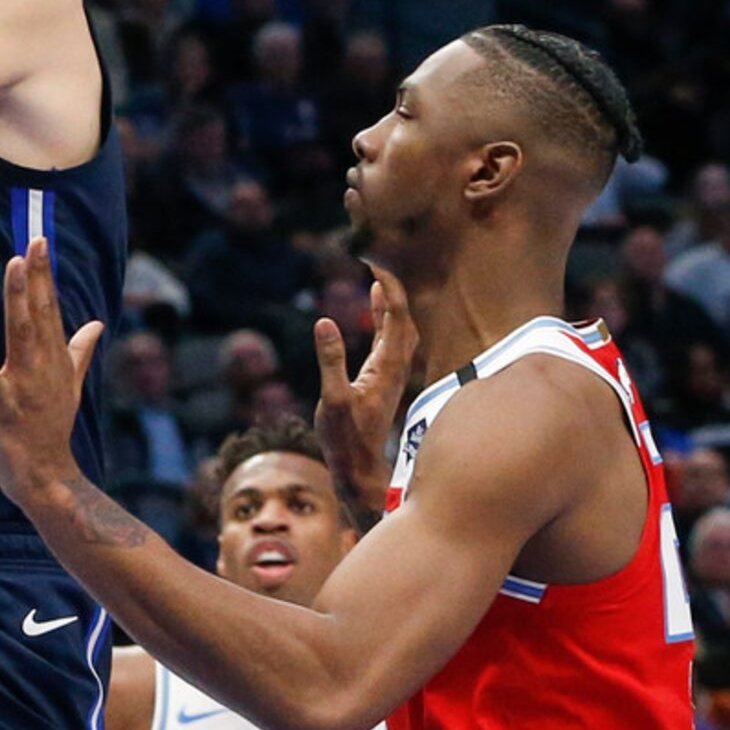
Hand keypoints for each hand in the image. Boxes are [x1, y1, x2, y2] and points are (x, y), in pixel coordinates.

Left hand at [0, 238, 104, 510]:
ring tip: (14, 267)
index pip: (50, 307)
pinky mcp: (4, 406)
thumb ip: (80, 350)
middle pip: (39, 313)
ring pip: (20, 334)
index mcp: (56, 357)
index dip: (44, 275)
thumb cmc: (53, 426)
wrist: (47, 474)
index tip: (40, 241)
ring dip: (17, 300)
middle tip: (33, 241)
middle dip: (35, 277)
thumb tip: (96, 322)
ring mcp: (25, 385)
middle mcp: (44, 365)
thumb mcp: (71, 383)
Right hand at [314, 266, 417, 529]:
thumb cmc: (344, 438)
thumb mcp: (332, 398)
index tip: (376, 263)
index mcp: (386, 366)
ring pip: (399, 329)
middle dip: (394, 289)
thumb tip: (324, 322)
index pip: (396, 316)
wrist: (359, 467)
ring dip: (391, 304)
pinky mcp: (382, 380)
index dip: (389, 287)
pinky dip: (384, 320)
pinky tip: (374, 312)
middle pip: (404, 318)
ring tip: (378, 281)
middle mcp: (395, 366)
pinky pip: (389, 341)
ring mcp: (390, 373)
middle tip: (378, 264)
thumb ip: (330, 360)